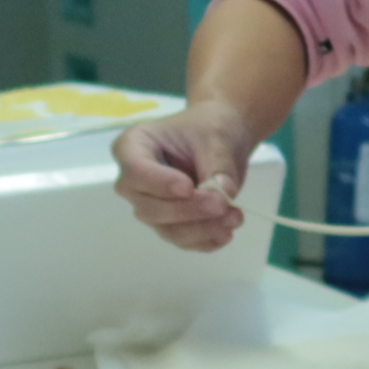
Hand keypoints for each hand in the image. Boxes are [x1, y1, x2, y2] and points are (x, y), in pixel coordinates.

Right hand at [113, 103, 265, 250]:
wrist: (221, 140)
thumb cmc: (209, 128)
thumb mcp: (216, 136)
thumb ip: (218, 164)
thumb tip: (224, 192)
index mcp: (133, 147)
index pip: (136, 171)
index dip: (160, 184)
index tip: (189, 187)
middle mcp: (134, 182)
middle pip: (149, 208)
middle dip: (188, 210)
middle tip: (223, 204)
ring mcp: (151, 206)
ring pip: (167, 230)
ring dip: (202, 229)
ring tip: (235, 216)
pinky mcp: (169, 224)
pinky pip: (183, 241)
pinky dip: (206, 240)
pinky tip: (227, 231)